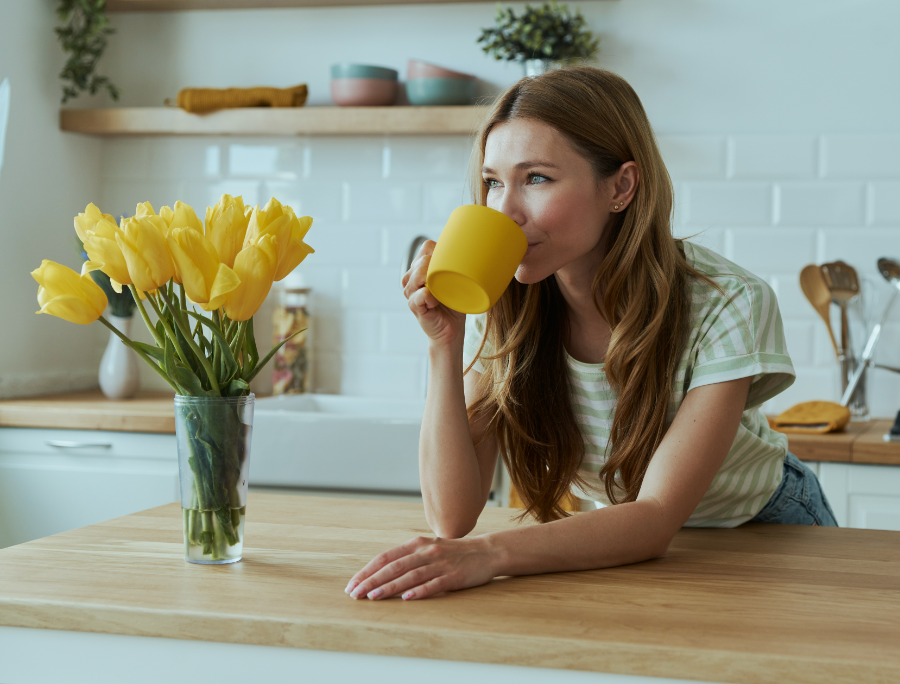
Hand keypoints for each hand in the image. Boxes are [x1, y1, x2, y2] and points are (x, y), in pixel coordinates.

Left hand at [344, 535, 498, 600]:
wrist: (487, 552)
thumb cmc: (453, 554)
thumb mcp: (428, 549)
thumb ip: (408, 558)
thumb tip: (380, 572)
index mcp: (417, 544)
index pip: (386, 557)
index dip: (367, 571)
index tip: (352, 584)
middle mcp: (426, 551)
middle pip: (394, 566)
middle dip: (371, 581)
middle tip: (354, 594)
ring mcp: (440, 563)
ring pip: (410, 575)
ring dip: (390, 587)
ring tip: (373, 597)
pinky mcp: (454, 576)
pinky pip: (434, 584)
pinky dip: (419, 591)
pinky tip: (406, 598)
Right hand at [401, 240, 465, 344]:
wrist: (452, 329)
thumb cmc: (455, 303)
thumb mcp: (458, 279)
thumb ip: (458, 264)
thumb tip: (475, 248)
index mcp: (421, 267)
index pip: (426, 247)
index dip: (440, 252)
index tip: (452, 267)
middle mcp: (412, 277)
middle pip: (422, 260)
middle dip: (438, 268)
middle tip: (449, 283)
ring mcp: (411, 291)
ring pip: (418, 274)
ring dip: (434, 282)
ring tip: (443, 293)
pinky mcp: (414, 305)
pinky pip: (419, 294)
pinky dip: (430, 296)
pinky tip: (437, 301)